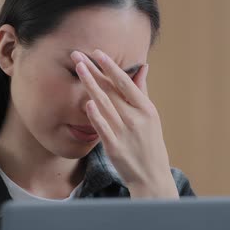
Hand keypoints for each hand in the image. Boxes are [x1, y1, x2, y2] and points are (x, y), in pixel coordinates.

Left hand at [70, 49, 178, 198]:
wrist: (151, 177)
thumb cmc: (150, 144)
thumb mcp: (151, 116)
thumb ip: (142, 92)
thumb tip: (142, 67)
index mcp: (146, 108)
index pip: (125, 82)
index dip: (110, 66)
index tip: (97, 52)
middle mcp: (136, 118)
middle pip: (111, 90)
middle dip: (93, 70)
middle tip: (77, 55)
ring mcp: (125, 133)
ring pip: (105, 104)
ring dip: (91, 85)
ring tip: (79, 69)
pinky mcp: (114, 147)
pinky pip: (103, 128)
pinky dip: (96, 115)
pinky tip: (87, 102)